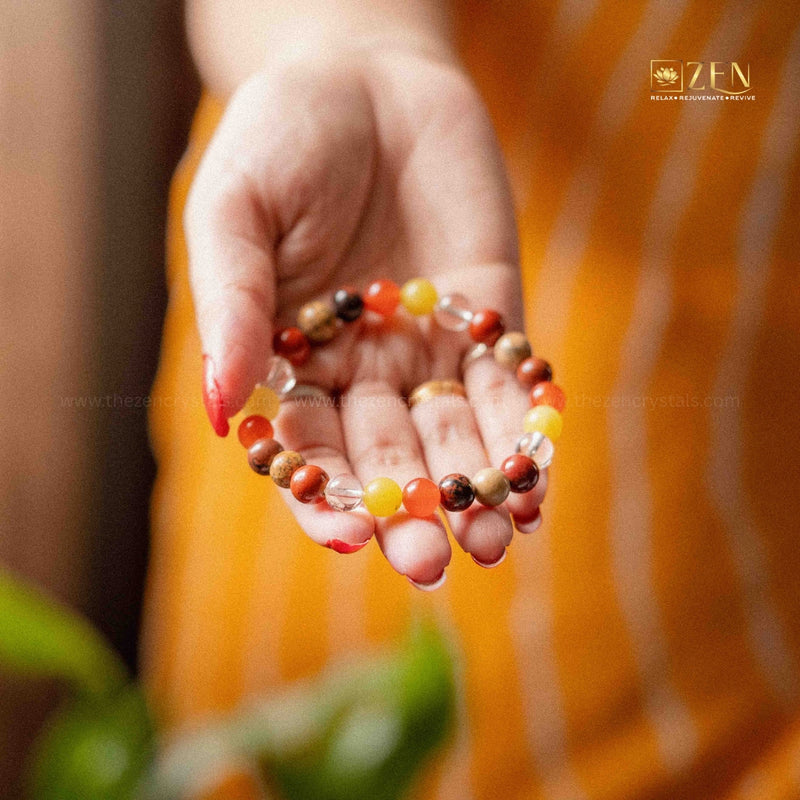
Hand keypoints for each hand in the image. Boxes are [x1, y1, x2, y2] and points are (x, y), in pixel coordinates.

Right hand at [185, 42, 546, 586]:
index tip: (351, 536)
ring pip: (454, 435)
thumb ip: (230, 305)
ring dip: (475, 487)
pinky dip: (523, 430)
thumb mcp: (235, 210)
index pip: (307, 450)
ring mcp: (430, 347)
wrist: (365, 74)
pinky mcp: (489, 315)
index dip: (324, 496)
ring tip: (494, 537)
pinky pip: (508, 384)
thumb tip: (221, 414)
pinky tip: (536, 480)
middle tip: (432, 561)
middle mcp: (363, 370)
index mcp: (294, 362)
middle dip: (410, 508)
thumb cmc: (281, 136)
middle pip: (388, 457)